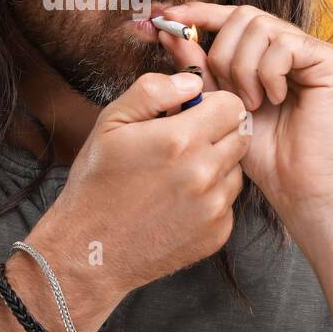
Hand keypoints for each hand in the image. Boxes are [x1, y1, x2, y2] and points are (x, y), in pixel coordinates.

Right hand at [34, 71, 249, 302]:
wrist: (91, 250)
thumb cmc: (97, 183)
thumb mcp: (111, 123)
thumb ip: (153, 91)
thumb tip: (192, 81)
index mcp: (180, 140)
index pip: (232, 105)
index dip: (212, 104)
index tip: (192, 113)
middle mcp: (204, 173)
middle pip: (241, 134)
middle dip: (218, 131)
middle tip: (184, 142)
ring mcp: (214, 207)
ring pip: (237, 168)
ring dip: (216, 165)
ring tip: (178, 174)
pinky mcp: (218, 233)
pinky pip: (229, 201)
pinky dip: (211, 197)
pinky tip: (179, 202)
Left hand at [157, 2, 332, 217]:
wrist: (298, 189)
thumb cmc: (263, 155)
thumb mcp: (219, 105)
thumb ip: (200, 69)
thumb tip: (170, 32)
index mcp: (268, 53)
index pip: (232, 16)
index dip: (199, 13)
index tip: (165, 18)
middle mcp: (294, 46)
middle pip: (243, 16)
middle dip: (222, 53)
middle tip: (228, 94)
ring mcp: (315, 51)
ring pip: (260, 27)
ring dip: (243, 68)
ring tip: (251, 103)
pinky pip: (284, 45)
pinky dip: (268, 73)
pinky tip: (273, 100)